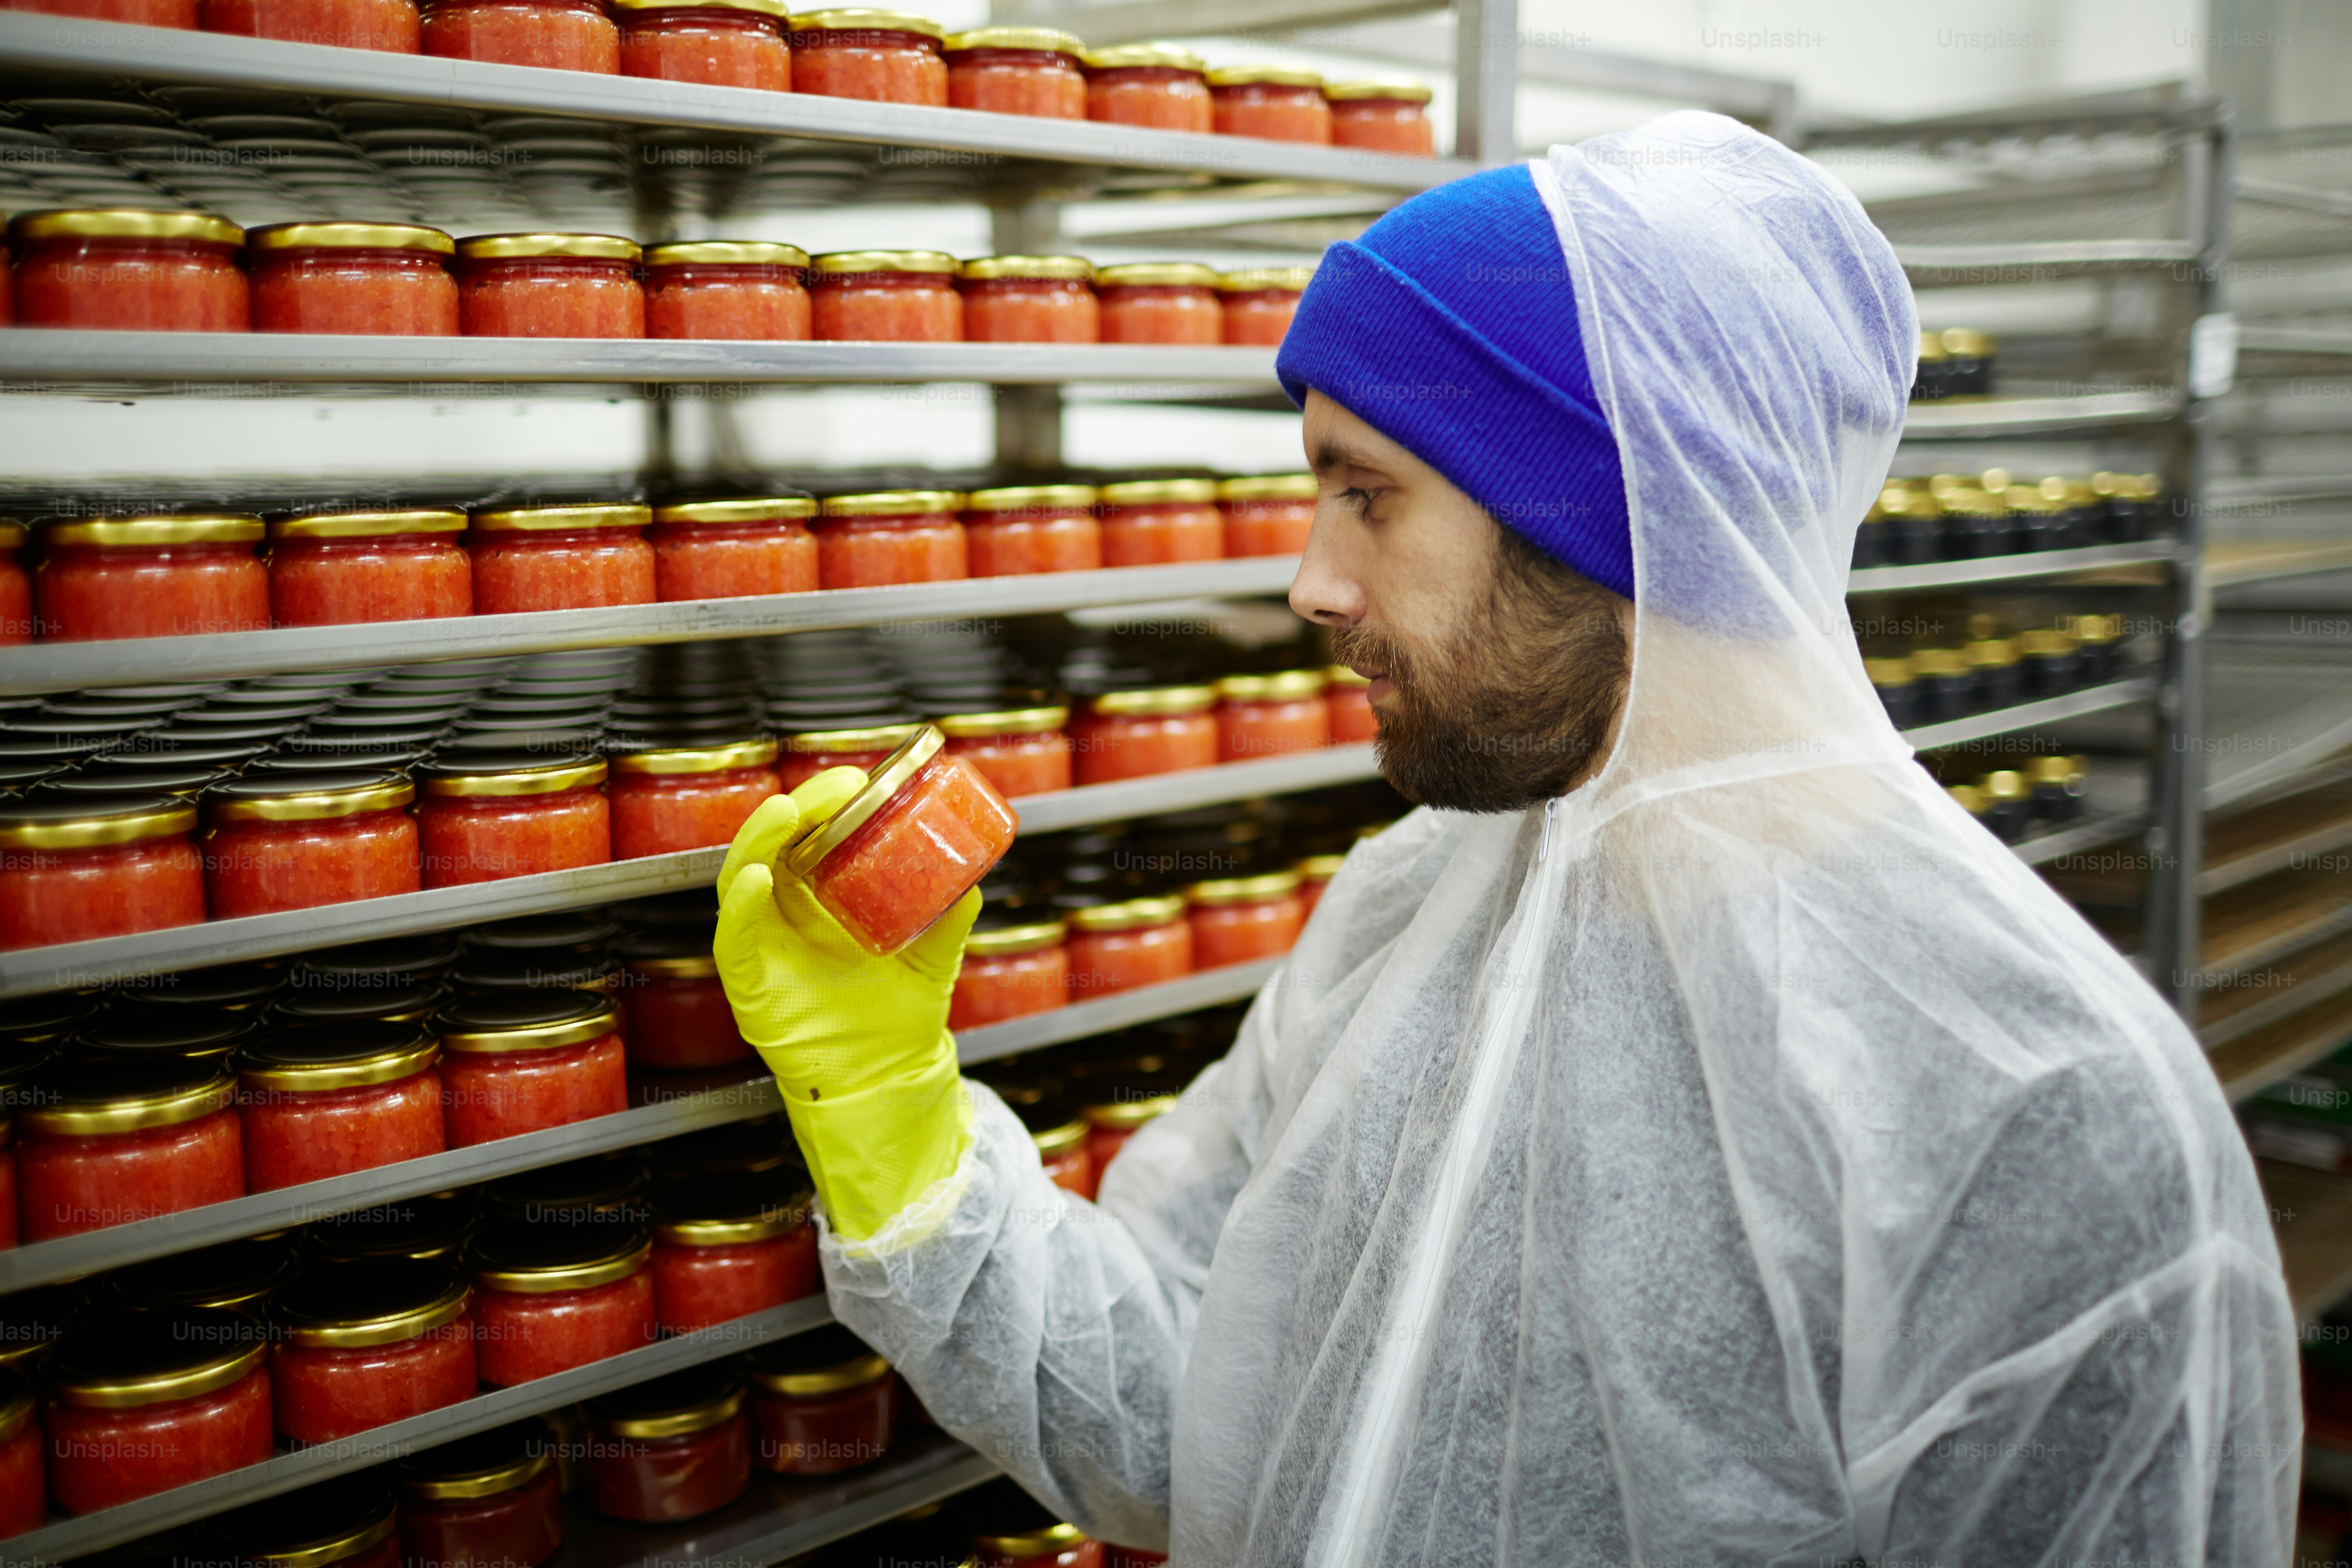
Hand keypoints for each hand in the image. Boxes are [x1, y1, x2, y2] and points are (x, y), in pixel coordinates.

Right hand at [715, 769, 980, 1238]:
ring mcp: (762, 944)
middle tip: (836, 788)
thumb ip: (949, 916)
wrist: (886, 1078)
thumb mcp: (933, 955)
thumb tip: (973, 876)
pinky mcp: (748, 981)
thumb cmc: (896, 1015)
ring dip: (759, 839)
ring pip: (742, 876)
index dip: (824, 802)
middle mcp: (784, 913)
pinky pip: (734, 937)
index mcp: (819, 898)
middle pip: (774, 844)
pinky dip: (742, 905)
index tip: (857, 779)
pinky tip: (759, 879)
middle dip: (799, 808)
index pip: (809, 835)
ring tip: (787, 812)